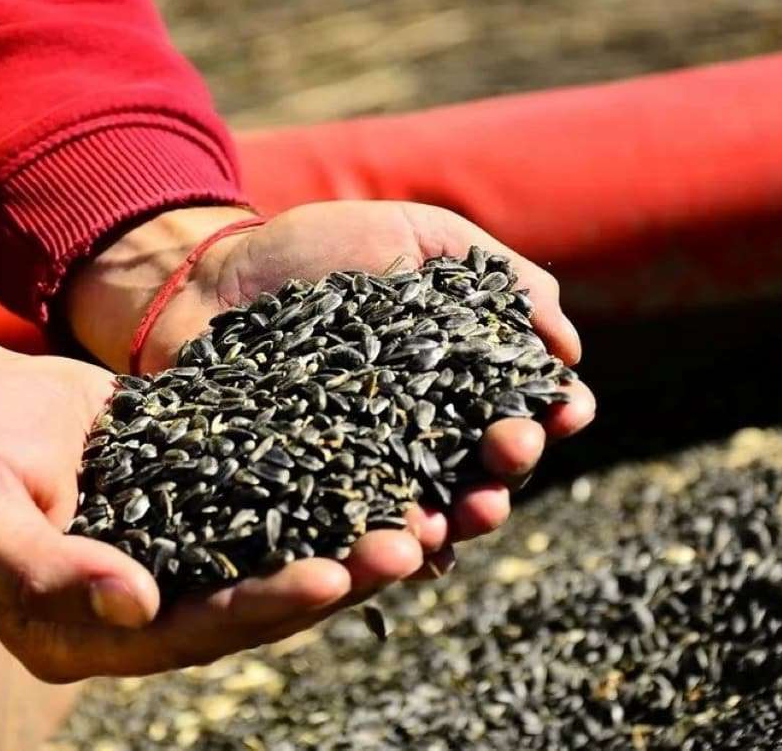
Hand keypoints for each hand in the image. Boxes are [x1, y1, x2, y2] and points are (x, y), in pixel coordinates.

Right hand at [0, 310, 420, 677]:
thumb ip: (39, 567)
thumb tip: (135, 607)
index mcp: (83, 628)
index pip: (191, 630)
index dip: (264, 608)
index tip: (334, 578)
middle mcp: (139, 602)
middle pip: (250, 603)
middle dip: (332, 578)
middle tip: (408, 546)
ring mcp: (171, 550)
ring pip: (270, 555)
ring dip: (342, 538)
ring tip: (420, 513)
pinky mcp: (192, 496)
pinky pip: (263, 499)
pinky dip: (318, 488)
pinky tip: (377, 464)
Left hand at [69, 201, 594, 569]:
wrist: (213, 275)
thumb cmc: (319, 247)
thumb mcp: (415, 235)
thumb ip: (494, 274)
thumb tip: (567, 344)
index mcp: (457, 375)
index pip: (521, 403)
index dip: (553, 411)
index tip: (567, 409)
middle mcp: (423, 430)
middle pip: (485, 466)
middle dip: (511, 464)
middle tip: (512, 452)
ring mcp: (369, 467)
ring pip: (432, 508)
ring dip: (460, 517)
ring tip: (465, 513)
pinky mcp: (314, 494)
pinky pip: (357, 528)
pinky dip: (386, 540)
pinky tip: (407, 546)